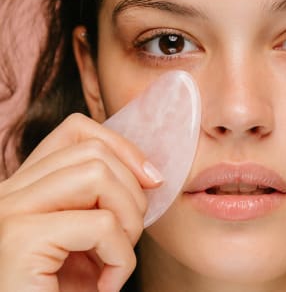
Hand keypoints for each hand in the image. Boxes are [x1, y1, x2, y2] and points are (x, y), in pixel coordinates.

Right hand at [0, 113, 161, 291]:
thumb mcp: (88, 239)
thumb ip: (102, 201)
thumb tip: (150, 175)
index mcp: (27, 188)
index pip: (76, 131)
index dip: (123, 147)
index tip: (151, 180)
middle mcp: (10, 193)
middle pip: (94, 151)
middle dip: (133, 194)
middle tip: (128, 239)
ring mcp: (10, 213)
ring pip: (98, 175)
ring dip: (129, 221)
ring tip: (116, 260)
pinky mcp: (20, 240)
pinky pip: (101, 225)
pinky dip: (120, 258)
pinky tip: (106, 286)